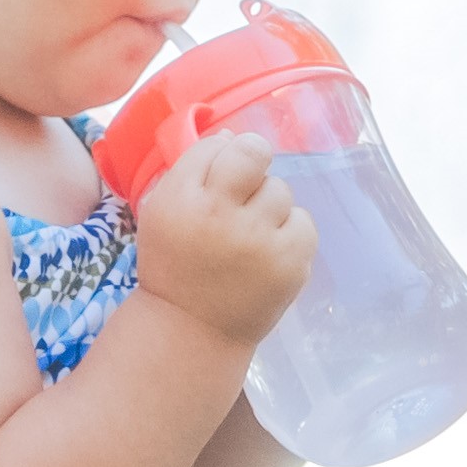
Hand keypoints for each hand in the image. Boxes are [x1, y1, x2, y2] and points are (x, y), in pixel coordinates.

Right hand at [129, 130, 315, 342]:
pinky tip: (270, 248)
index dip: (223, 153)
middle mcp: (219, 215)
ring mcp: (258, 241)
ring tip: (252, 231)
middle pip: (254, 153)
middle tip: (247, 185)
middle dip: (253, 160)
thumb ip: (192, 170)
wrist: (192, 329)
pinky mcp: (289, 264)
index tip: (221, 173)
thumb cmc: (175, 263)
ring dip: (269, 204)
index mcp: (181, 199)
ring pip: (280, 189)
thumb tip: (233, 136)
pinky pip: (304, 221)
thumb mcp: (162, 211)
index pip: (216, 145)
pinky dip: (290, 231)